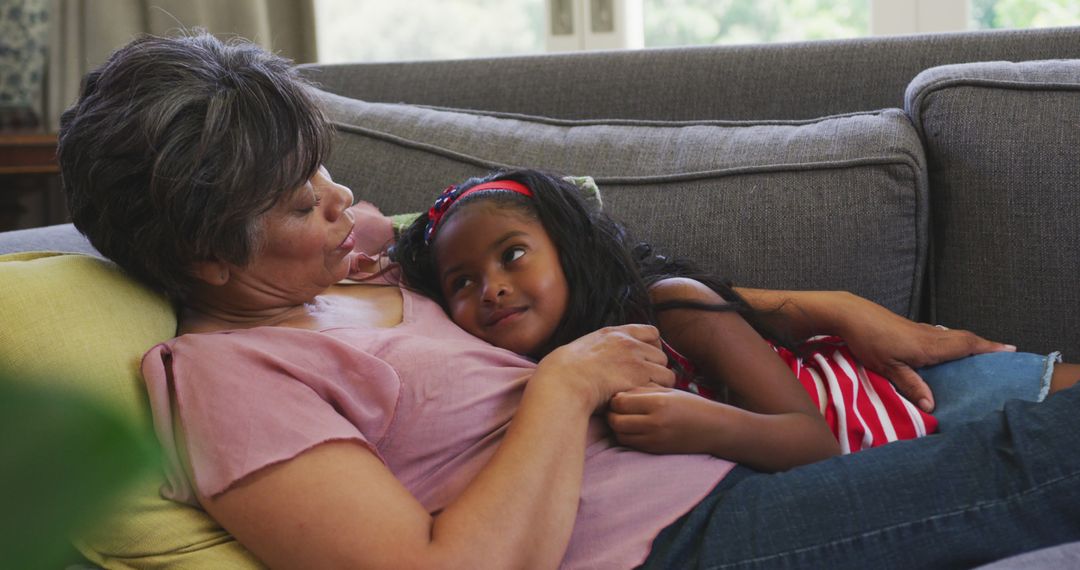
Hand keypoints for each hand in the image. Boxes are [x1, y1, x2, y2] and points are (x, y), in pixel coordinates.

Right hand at [536, 325, 674, 412]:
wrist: (565, 383)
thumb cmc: (562, 373)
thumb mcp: (579, 350)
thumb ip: (595, 349)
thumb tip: (592, 358)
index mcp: (614, 334)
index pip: (650, 332)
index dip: (652, 348)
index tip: (646, 361)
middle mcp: (629, 343)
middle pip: (661, 353)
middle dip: (656, 368)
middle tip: (647, 384)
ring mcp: (636, 359)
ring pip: (665, 370)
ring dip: (659, 382)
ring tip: (646, 395)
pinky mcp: (641, 377)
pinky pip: (664, 384)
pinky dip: (658, 393)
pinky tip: (646, 401)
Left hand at [606, 386, 726, 453]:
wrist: (713, 429)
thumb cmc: (690, 405)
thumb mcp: (668, 391)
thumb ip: (642, 391)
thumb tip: (616, 394)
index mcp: (658, 403)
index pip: (620, 402)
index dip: (614, 398)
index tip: (618, 395)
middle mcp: (654, 423)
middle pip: (615, 421)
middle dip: (611, 413)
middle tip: (615, 408)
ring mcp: (654, 440)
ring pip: (620, 435)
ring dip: (616, 426)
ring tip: (623, 417)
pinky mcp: (655, 450)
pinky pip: (630, 444)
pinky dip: (625, 436)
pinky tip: (632, 427)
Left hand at [832, 293, 1014, 412]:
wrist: (851, 314)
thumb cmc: (868, 340)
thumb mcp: (888, 367)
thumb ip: (911, 385)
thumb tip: (931, 406)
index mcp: (929, 346)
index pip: (966, 345)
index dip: (989, 348)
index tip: (1011, 351)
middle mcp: (929, 335)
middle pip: (965, 338)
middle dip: (986, 346)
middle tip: (1006, 354)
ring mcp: (920, 330)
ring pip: (953, 335)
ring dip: (971, 342)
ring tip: (985, 353)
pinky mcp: (911, 328)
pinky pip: (941, 335)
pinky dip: (953, 341)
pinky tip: (950, 349)